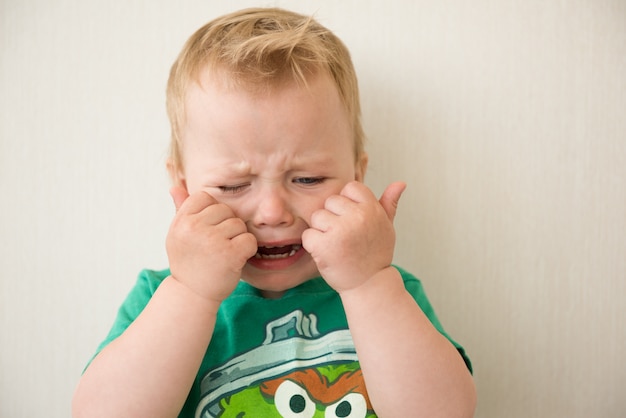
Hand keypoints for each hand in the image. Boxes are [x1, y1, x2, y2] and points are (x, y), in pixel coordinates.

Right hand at [165, 187, 257, 302]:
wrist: (192, 295)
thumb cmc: (188, 262)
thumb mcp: (178, 235)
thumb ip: (181, 210)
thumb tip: (175, 186)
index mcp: (181, 221)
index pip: (205, 197)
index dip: (212, 212)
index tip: (207, 230)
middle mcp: (194, 228)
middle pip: (225, 209)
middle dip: (226, 226)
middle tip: (216, 246)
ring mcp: (212, 240)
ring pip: (239, 224)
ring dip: (237, 239)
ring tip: (223, 254)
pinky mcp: (230, 254)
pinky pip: (249, 239)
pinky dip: (247, 250)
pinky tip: (235, 260)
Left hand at [302, 181, 405, 292]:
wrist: (369, 285)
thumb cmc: (376, 255)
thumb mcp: (386, 227)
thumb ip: (389, 204)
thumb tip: (400, 183)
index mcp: (372, 209)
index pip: (350, 188)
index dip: (348, 204)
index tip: (354, 221)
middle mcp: (357, 217)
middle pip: (330, 201)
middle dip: (334, 218)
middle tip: (346, 238)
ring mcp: (340, 231)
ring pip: (317, 217)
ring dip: (322, 232)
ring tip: (337, 246)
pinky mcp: (324, 245)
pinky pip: (308, 235)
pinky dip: (313, 246)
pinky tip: (328, 255)